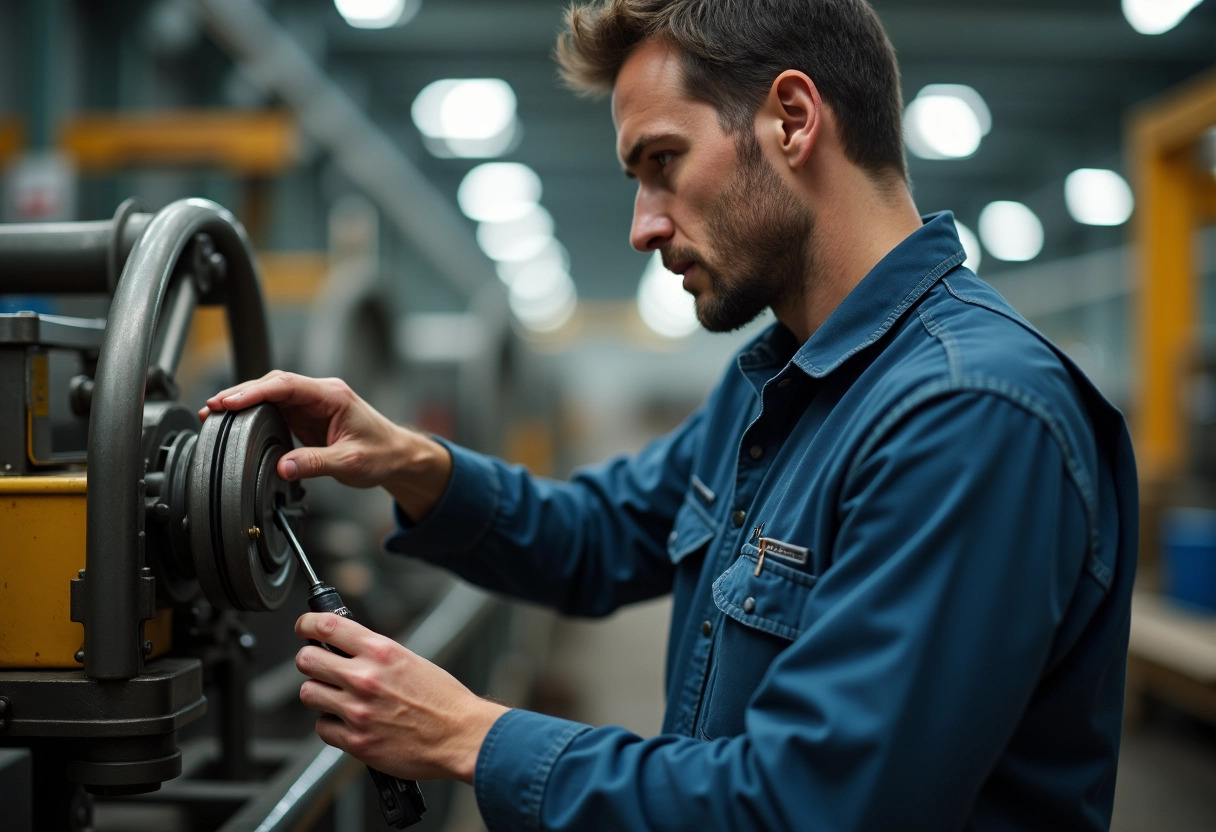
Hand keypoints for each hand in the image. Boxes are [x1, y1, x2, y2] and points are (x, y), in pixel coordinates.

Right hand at [200, 371, 450, 521]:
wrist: (398, 457)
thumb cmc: (382, 454)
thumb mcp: (351, 462)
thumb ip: (317, 464)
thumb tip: (283, 467)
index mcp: (332, 396)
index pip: (286, 385)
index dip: (255, 391)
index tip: (230, 401)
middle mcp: (321, 395)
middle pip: (274, 385)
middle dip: (242, 393)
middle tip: (213, 408)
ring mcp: (313, 405)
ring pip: (272, 395)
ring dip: (245, 402)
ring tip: (216, 414)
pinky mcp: (308, 417)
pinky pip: (277, 409)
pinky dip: (255, 414)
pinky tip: (237, 422)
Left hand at [294, 612, 507, 782]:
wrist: (460, 735)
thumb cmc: (443, 700)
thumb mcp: (411, 661)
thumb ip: (375, 654)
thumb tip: (345, 649)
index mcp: (381, 652)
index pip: (328, 626)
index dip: (307, 624)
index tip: (304, 627)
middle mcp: (365, 678)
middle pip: (307, 660)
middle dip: (310, 661)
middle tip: (318, 666)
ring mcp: (358, 711)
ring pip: (308, 693)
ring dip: (318, 694)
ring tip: (335, 697)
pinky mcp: (356, 741)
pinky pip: (323, 727)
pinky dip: (331, 725)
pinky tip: (349, 722)